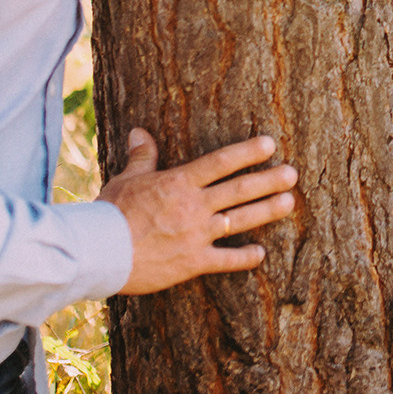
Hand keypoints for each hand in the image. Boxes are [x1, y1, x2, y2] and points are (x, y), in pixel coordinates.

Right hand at [99, 129, 297, 294]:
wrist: (100, 252)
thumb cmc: (109, 213)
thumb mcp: (125, 179)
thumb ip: (141, 156)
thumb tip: (139, 131)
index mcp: (179, 182)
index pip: (221, 162)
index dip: (247, 152)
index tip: (270, 145)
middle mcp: (194, 206)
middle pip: (240, 189)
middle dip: (269, 180)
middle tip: (293, 173)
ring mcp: (196, 234)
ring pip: (240, 220)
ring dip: (267, 210)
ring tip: (290, 202)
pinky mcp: (193, 262)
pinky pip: (225, 260)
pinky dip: (244, 257)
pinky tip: (261, 254)